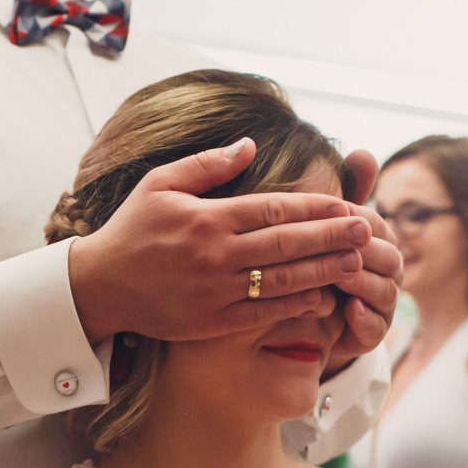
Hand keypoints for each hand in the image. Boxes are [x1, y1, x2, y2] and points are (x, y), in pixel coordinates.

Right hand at [69, 138, 371, 345]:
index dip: (314, 207)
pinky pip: (265, 313)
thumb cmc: (131, 229)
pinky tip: (324, 295)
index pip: (273, 209)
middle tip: (367, 228)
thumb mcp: (160, 183)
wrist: (100, 286)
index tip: (346, 203)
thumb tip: (251, 145)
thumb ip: (208, 164)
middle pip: (287, 244)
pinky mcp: (213, 323)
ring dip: (324, 271)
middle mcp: (216, 255)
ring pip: (283, 281)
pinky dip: (297, 304)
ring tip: (357, 261)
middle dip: (332, 236)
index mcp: (207, 218)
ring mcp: (216, 292)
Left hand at [322, 149, 401, 373]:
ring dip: (362, 281)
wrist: (303, 319)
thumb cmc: (313, 262)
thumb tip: (363, 151)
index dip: (356, 218)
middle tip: (339, 243)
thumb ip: (342, 194)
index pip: (375, 223)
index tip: (334, 211)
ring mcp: (381, 303)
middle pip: (386, 256)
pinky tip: (350, 310)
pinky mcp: (371, 334)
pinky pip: (375, 327)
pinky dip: (365, 318)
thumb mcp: (320, 228)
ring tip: (340, 275)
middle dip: (362, 248)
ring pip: (383, 290)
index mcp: (376, 241)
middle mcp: (386, 271)